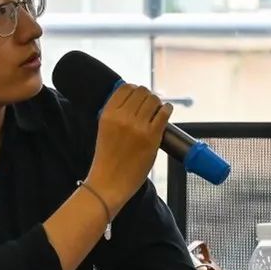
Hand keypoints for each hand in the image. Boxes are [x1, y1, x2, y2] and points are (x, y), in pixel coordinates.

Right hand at [86, 83, 171, 212]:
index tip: (138, 95)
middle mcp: (123, 117)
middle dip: (147, 95)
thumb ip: (115, 114)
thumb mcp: (103, 130)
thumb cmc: (106, 158)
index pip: (125, 88)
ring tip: (157, 108)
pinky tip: (165, 111)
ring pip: (153, 100)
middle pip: (141, 92)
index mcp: (108, 114)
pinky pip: (164, 113)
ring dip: (157, 102)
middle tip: (149, 103)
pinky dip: (167, 109)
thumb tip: (133, 100)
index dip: (134, 89)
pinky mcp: (152, 136)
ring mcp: (138, 126)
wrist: (109, 182)